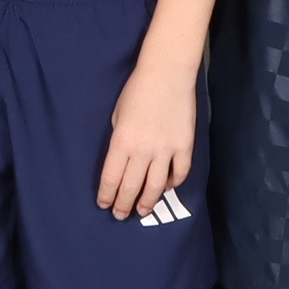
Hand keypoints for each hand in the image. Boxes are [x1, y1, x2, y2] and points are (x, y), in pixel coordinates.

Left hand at [97, 59, 197, 221]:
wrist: (167, 73)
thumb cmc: (137, 90)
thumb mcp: (117, 114)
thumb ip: (120, 140)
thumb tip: (123, 160)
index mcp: (122, 141)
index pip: (111, 178)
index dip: (106, 195)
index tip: (104, 205)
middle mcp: (143, 150)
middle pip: (131, 187)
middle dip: (123, 204)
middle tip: (120, 215)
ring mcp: (166, 150)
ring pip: (155, 187)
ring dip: (147, 202)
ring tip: (142, 211)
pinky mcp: (185, 146)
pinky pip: (179, 173)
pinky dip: (172, 184)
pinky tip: (165, 188)